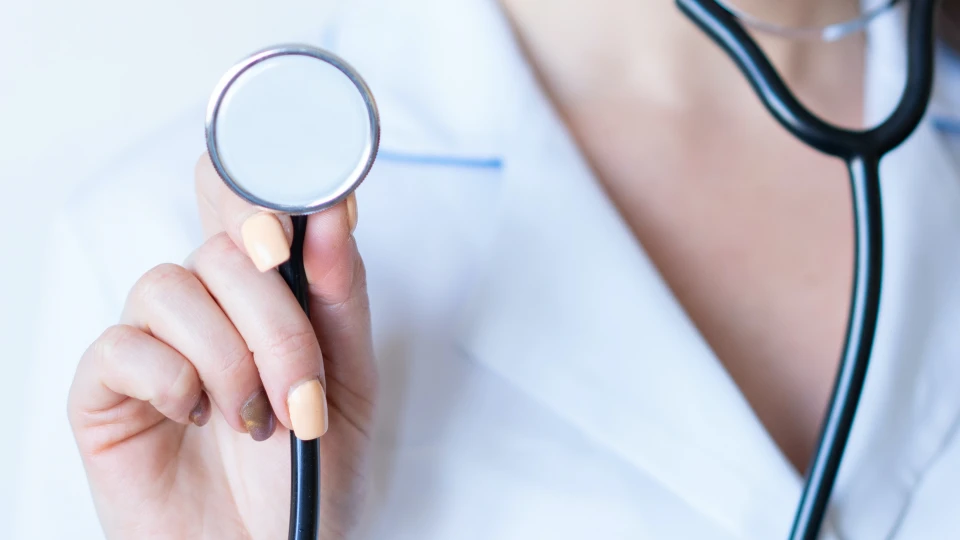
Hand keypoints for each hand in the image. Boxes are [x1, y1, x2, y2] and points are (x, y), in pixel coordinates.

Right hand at [68, 154, 376, 539]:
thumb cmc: (311, 472)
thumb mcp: (350, 381)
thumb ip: (341, 296)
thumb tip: (333, 211)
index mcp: (265, 293)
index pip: (244, 200)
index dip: (259, 186)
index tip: (296, 219)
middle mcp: (207, 306)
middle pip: (222, 246)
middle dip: (276, 321)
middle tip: (301, 390)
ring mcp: (153, 344)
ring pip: (170, 286)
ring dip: (230, 358)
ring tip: (256, 421)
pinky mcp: (106, 392)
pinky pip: (122, 346)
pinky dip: (173, 380)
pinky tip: (197, 418)